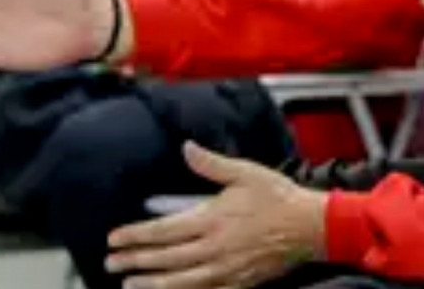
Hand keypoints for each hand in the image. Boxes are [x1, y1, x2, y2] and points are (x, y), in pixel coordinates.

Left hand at [104, 142, 325, 288]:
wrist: (311, 227)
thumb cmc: (278, 198)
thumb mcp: (244, 172)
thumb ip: (210, 164)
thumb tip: (187, 148)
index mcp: (212, 219)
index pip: (163, 231)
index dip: (135, 235)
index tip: (114, 239)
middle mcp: (214, 248)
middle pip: (165, 259)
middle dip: (134, 262)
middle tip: (111, 264)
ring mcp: (226, 270)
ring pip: (181, 282)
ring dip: (152, 284)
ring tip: (130, 286)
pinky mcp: (239, 283)